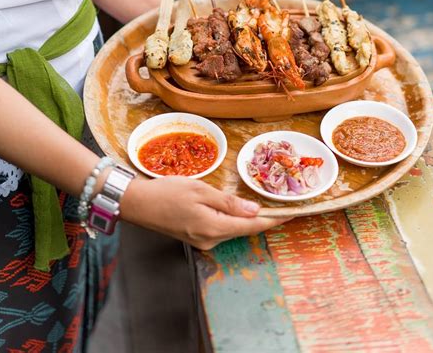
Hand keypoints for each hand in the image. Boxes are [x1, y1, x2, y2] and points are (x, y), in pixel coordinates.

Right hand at [120, 177, 291, 249]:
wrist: (139, 204)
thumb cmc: (167, 192)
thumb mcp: (200, 191)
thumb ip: (229, 203)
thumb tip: (255, 210)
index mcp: (213, 227)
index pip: (252, 225)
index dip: (274, 219)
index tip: (293, 214)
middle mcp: (211, 240)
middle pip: (245, 229)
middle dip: (265, 219)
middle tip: (285, 207)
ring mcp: (203, 242)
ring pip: (234, 230)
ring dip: (250, 220)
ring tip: (268, 207)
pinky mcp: (197, 238)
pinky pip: (223, 230)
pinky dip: (235, 221)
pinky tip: (240, 212)